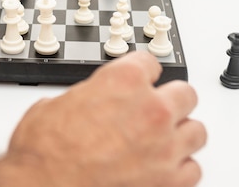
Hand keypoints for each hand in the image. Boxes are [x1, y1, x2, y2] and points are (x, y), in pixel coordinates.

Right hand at [0, 51, 205, 186]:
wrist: (42, 184)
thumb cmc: (45, 150)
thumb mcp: (57, 103)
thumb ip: (87, 97)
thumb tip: (88, 103)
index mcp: (123, 81)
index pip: (150, 63)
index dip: (142, 72)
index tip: (141, 78)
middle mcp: (150, 110)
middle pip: (184, 93)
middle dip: (169, 100)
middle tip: (155, 108)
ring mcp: (164, 147)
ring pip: (196, 131)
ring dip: (180, 133)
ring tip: (163, 138)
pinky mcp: (169, 181)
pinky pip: (193, 168)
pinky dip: (180, 168)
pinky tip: (164, 166)